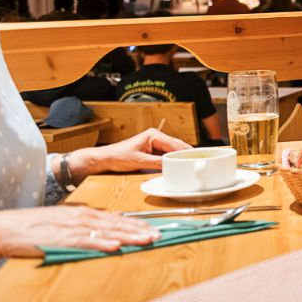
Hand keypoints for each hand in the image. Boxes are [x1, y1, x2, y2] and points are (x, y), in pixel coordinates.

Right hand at [0, 206, 159, 268]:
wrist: (6, 228)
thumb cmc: (37, 226)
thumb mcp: (67, 218)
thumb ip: (92, 220)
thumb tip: (116, 218)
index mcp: (84, 214)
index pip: (118, 219)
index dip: (138, 224)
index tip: (156, 229)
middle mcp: (82, 218)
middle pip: (117, 224)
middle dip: (140, 229)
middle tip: (160, 235)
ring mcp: (72, 228)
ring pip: (107, 232)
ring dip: (128, 236)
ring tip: (146, 240)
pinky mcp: (61, 240)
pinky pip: (85, 242)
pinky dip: (102, 243)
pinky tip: (116, 246)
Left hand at [70, 128, 190, 179]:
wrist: (105, 159)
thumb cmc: (118, 157)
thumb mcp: (139, 161)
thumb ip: (157, 163)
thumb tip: (172, 166)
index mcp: (153, 135)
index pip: (174, 144)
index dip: (184, 152)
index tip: (193, 159)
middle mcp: (156, 136)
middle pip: (176, 146)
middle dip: (185, 154)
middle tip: (197, 163)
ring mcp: (155, 143)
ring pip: (173, 150)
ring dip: (180, 157)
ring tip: (190, 165)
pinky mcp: (153, 150)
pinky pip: (167, 154)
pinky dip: (173, 160)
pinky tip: (178, 165)